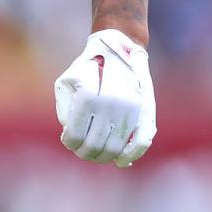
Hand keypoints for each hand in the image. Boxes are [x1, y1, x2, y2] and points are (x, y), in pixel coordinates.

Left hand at [54, 29, 155, 166]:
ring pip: (116, 147)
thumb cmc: (88, 66)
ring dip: (104, 156)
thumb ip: (65, 108)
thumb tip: (69, 133)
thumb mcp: (67, 81)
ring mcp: (131, 110)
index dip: (70, 143)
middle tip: (81, 151)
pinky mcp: (147, 112)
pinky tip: (121, 162)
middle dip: (85, 152)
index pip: (75, 134)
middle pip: (95, 144)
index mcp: (88, 96)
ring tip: (96, 155)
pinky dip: (131, 155)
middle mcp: (111, 105)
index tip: (67, 142)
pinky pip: (142, 142)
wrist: (120, 49)